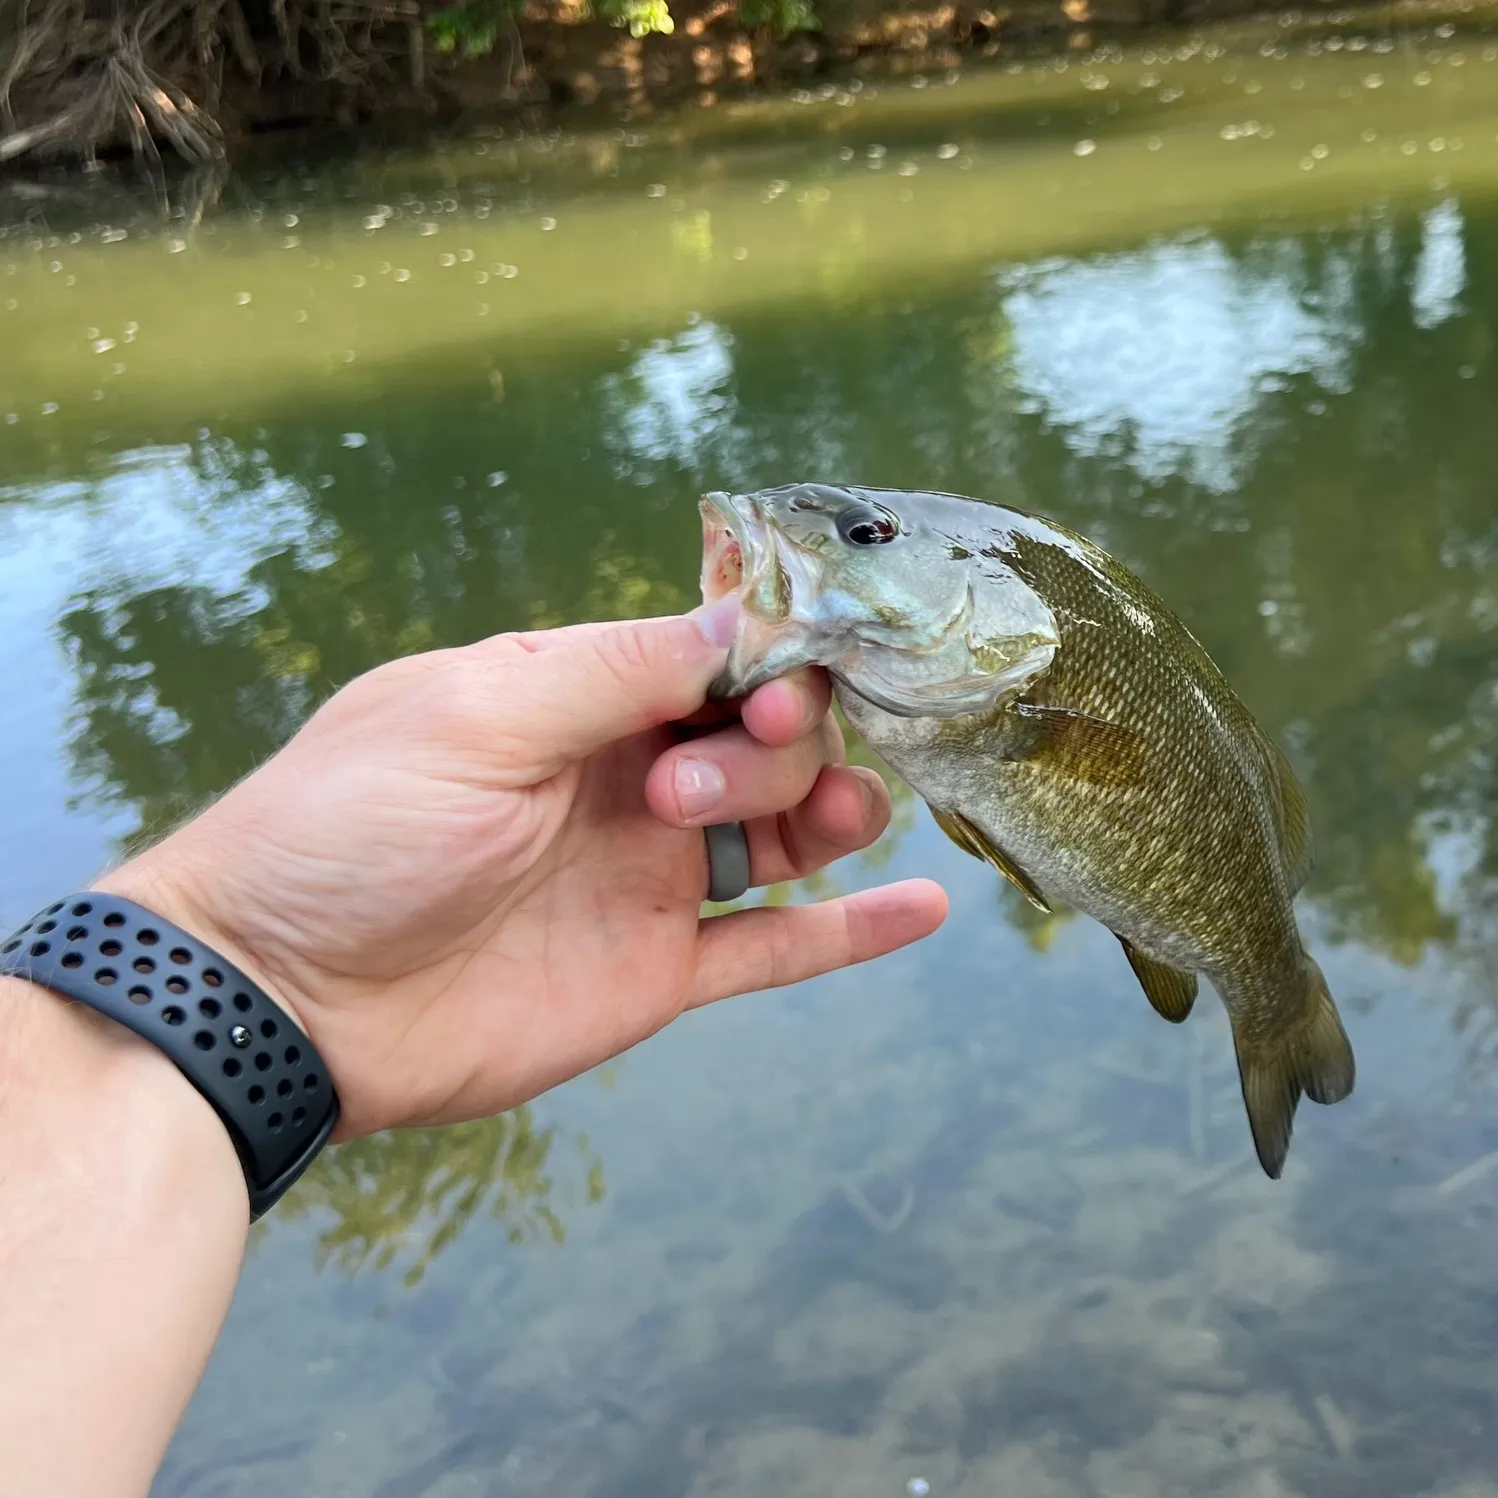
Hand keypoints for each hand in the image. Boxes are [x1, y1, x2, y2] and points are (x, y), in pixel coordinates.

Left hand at [96, 599, 946, 1137]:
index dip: (764, 663)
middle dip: (765, 744)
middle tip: (683, 789)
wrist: (278, 1001)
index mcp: (576, 700)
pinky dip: (850, 932)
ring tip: (824, 827)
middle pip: (764, 737)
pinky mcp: (655, 971)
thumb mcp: (473, 717)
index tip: (767, 689)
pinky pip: (773, 948)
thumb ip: (613, 669)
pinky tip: (924, 908)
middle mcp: (625, 779)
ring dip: (829, 812)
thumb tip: (740, 620)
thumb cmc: (348, 833)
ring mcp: (647, 877)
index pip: (714, 656)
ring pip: (786, 832)